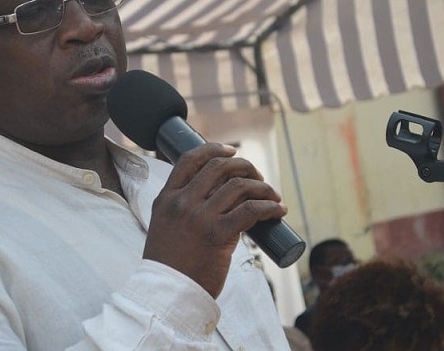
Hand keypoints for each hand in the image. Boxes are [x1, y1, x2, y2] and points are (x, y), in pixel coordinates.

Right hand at [143, 143, 286, 297]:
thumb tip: (220, 198)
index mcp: (166, 198)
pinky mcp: (218, 234)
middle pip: (219, 167)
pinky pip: (251, 210)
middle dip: (244, 166)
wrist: (168, 293)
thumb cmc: (170, 265)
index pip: (190, 159)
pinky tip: (278, 210)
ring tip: (273, 195)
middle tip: (258, 177)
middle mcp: (182, 202)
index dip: (214, 149)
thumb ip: (184, 209)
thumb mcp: (166, 226)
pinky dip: (270, 206)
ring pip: (238, 186)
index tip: (231, 151)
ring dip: (262, 187)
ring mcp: (199, 217)